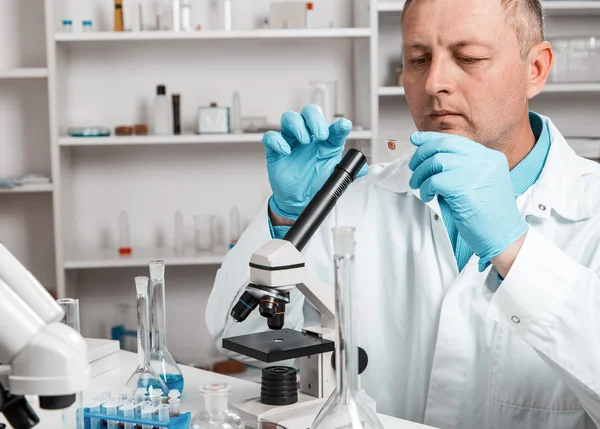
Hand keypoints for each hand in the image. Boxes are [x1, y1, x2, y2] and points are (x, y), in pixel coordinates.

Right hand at [263, 104, 367, 219]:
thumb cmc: (316, 184)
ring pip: (289, 118)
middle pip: (309, 112)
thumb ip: (349, 171)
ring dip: (298, 125)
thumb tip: (364, 168)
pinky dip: (277, 140)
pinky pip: (271, 137)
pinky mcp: (275, 151)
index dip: (339, 125)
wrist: (299, 201)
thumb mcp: (335, 178)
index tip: (344, 127)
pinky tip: (285, 150)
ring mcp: (291, 142)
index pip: (332, 127)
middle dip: (315, 118)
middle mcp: (308, 137)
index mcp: (325, 142)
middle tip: (320, 134)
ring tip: (305, 140)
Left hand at [408, 132, 528, 270]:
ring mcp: (476, 172)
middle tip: (413, 168)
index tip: (416, 140)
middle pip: (443, 145)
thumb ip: (460, 168)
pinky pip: (435, 181)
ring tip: (419, 186)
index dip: (431, 138)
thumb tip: (429, 160)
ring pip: (436, 162)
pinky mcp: (465, 187)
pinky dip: (426, 188)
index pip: (455, 140)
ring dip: (421, 174)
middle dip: (422, 155)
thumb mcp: (479, 182)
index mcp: (490, 157)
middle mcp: (485, 160)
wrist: (504, 236)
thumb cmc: (488, 215)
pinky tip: (428, 197)